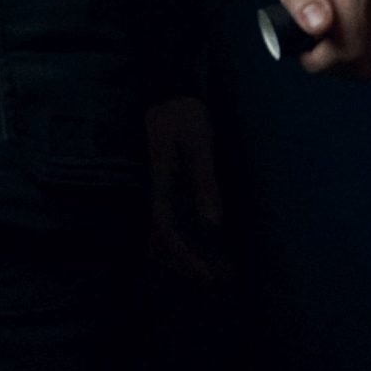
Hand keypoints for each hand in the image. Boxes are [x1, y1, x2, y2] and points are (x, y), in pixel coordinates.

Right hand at [144, 95, 229, 286]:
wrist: (170, 90)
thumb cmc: (185, 115)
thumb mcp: (199, 146)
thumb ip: (204, 183)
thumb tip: (212, 223)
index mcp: (160, 184)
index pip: (166, 232)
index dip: (185, 257)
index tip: (207, 274)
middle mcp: (155, 192)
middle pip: (159, 242)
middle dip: (184, 265)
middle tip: (215, 280)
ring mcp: (159, 190)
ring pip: (161, 235)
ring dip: (183, 255)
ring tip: (213, 267)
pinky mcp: (167, 186)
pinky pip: (170, 221)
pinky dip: (185, 238)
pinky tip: (206, 242)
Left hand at [241, 0, 370, 77]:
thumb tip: (320, 24)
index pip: (351, 48)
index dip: (321, 59)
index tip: (298, 46)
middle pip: (364, 58)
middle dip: (329, 61)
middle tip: (303, 39)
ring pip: (370, 57)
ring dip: (339, 58)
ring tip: (314, 34)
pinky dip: (348, 50)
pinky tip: (328, 33)